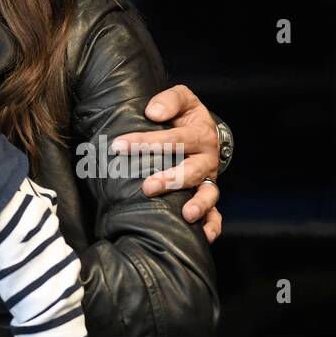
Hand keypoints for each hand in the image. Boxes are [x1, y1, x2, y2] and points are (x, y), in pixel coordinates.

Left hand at [110, 83, 222, 241]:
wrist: (208, 131)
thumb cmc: (186, 116)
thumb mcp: (183, 99)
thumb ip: (169, 101)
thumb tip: (152, 112)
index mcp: (199, 134)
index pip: (172, 138)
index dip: (145, 142)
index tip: (119, 146)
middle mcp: (206, 159)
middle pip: (189, 169)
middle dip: (169, 179)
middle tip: (147, 187)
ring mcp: (209, 179)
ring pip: (207, 194)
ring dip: (197, 204)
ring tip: (185, 214)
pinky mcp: (209, 195)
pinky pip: (216, 215)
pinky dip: (212, 226)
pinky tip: (204, 237)